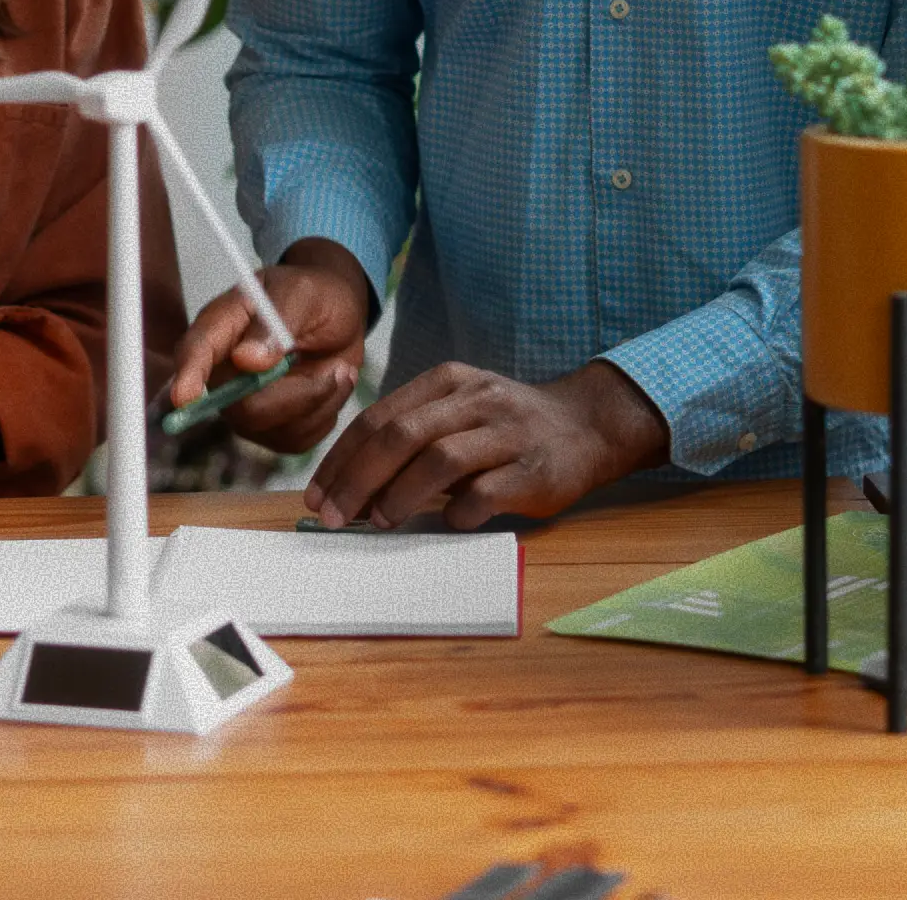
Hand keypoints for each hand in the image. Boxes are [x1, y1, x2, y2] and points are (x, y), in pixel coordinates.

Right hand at [163, 238, 374, 453]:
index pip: (194, 352)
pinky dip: (325, 414)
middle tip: (340, 368)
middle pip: (241, 407)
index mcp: (221, 326)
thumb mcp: (303, 294)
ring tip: (338, 369)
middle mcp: (224, 372)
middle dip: (298, 394)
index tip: (186, 396)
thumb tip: (246, 360)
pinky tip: (331, 384)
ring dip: (319, 401)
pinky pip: (296, 440)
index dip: (188, 375)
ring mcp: (243, 405)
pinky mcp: (270, 428)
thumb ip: (276, 322)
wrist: (339, 319)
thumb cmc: (314, 296)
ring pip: (275, 428)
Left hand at [304, 359, 669, 529]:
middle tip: (334, 516)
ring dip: (400, 494)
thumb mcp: (459, 413)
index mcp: (449, 382)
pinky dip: (458, 513)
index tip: (318, 493)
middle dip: (358, 478)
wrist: (588, 426)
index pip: (380, 417)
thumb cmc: (508, 428)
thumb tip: (351, 486)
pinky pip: (485, 493)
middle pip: (402, 435)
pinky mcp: (534, 471)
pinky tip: (445, 524)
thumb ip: (413, 437)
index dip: (342, 458)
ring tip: (377, 521)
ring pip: (440, 459)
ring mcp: (508, 433)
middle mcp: (476, 400)